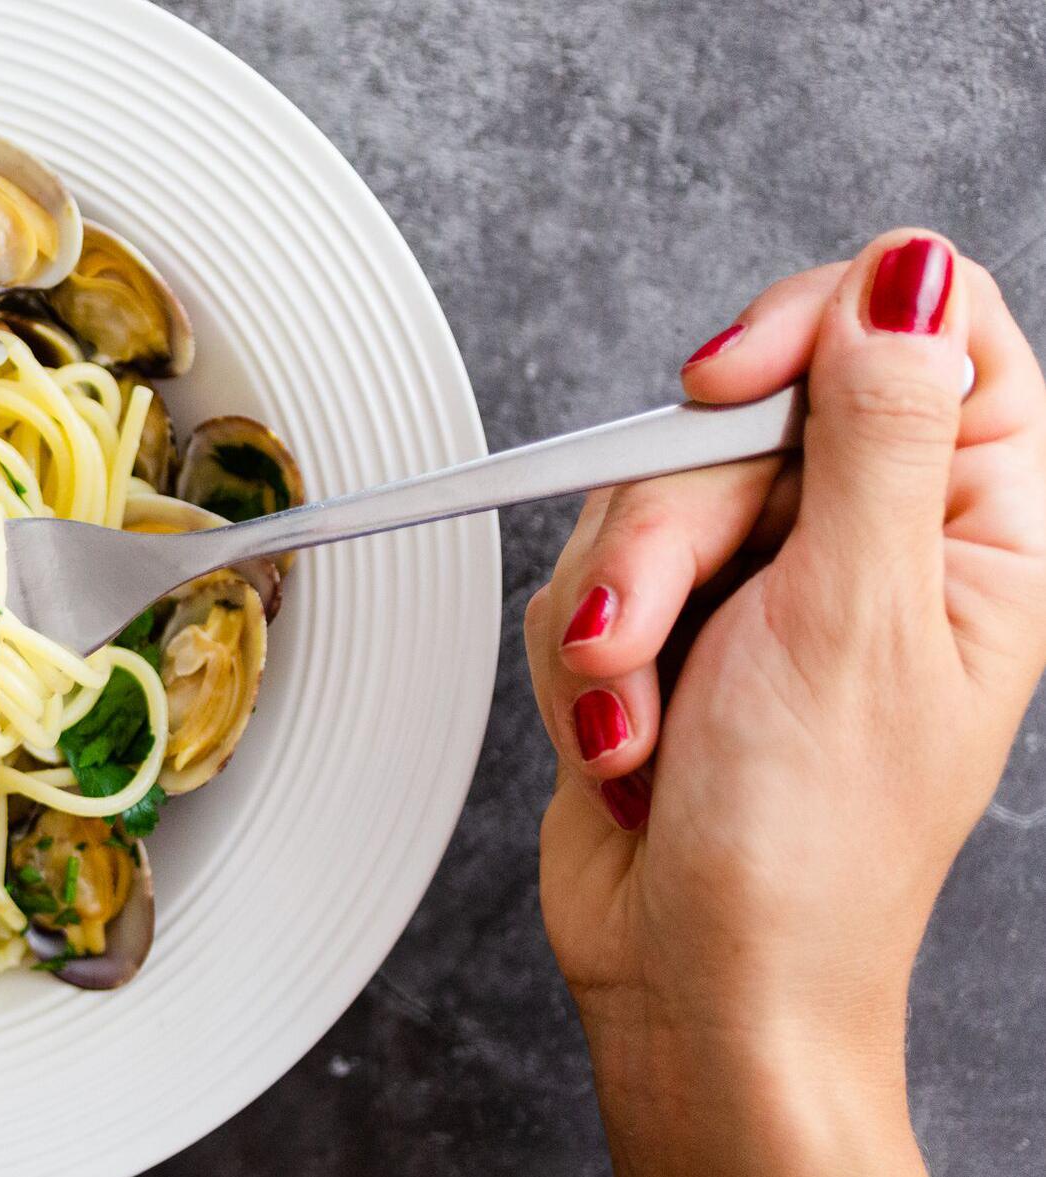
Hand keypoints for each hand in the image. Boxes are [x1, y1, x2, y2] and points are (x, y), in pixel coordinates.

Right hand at [525, 231, 1045, 1174]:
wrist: (697, 977)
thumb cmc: (808, 846)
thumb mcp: (855, 616)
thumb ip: (879, 433)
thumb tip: (907, 276)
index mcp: (977, 526)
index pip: (922, 326)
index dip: (811, 329)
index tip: (720, 390)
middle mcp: (875, 540)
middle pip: (741, 416)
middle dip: (666, 535)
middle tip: (662, 637)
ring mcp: (766, 585)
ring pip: (643, 497)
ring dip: (616, 615)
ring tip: (642, 719)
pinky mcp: (670, 629)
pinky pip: (588, 577)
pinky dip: (584, 660)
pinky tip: (624, 738)